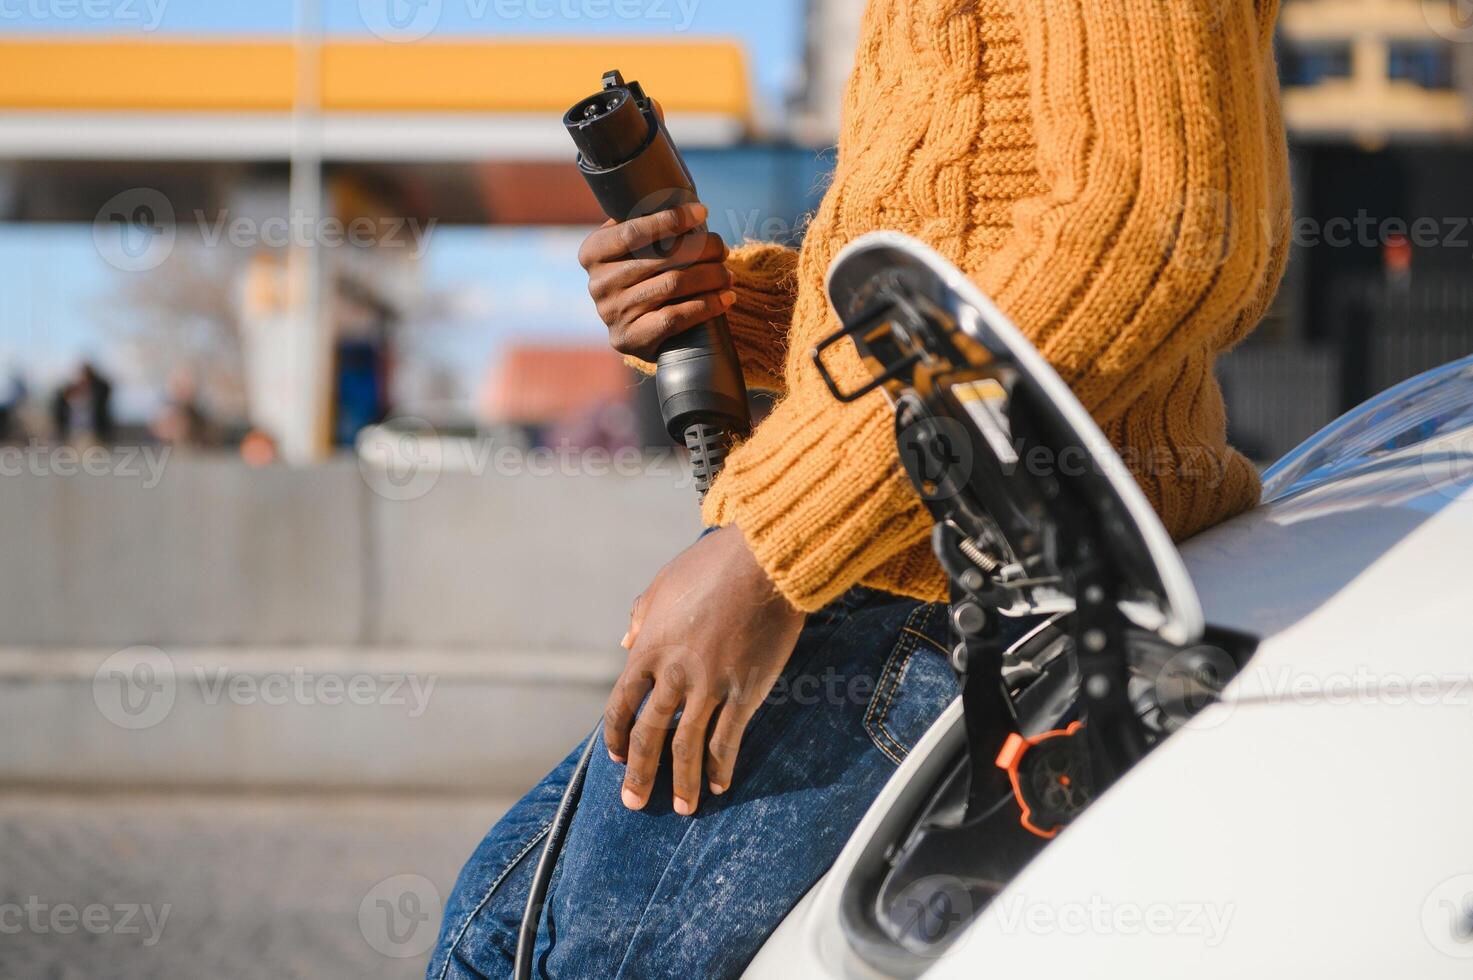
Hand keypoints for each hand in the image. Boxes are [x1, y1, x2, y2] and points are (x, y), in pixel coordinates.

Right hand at [578, 202, 735, 361]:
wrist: (634, 330)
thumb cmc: (641, 277)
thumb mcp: (632, 249)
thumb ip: (645, 225)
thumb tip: (684, 202)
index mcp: (593, 252)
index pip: (634, 231)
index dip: (671, 219)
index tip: (702, 212)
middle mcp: (598, 283)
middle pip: (662, 259)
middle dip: (702, 250)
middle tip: (723, 249)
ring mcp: (612, 313)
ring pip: (673, 286)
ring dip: (710, 277)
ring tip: (728, 274)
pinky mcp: (630, 338)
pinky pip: (675, 318)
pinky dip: (707, 306)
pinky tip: (726, 298)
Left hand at [605, 525, 805, 815]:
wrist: (764, 559)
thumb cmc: (713, 564)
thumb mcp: (663, 584)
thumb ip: (641, 617)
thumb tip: (625, 642)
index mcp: (649, 647)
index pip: (621, 704)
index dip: (616, 737)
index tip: (617, 759)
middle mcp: (674, 672)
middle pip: (649, 735)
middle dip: (640, 774)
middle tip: (635, 804)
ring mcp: (710, 684)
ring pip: (687, 746)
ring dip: (682, 782)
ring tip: (683, 808)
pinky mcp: (745, 690)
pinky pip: (729, 738)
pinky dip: (722, 765)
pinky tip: (720, 784)